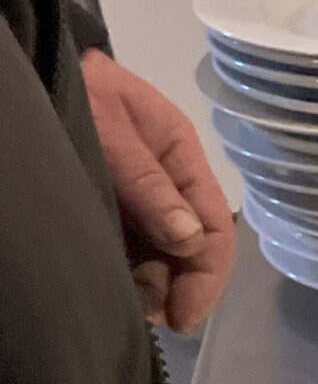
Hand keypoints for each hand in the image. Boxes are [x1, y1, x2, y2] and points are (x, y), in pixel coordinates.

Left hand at [79, 50, 235, 332]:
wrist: (36, 66)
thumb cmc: (78, 89)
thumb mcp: (110, 129)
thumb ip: (148, 184)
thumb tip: (190, 241)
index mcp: (181, 157)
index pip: (215, 225)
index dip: (207, 275)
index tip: (185, 315)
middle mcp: (168, 183)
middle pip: (191, 248)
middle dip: (178, 287)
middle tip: (152, 317)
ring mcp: (141, 198)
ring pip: (162, 255)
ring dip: (153, 286)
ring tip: (130, 305)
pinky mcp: (115, 209)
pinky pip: (132, 249)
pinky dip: (130, 273)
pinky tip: (117, 287)